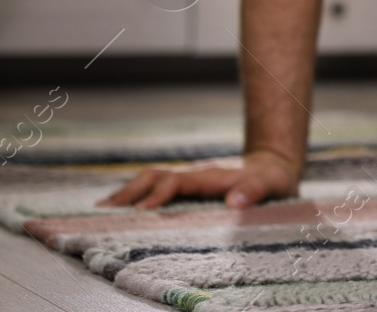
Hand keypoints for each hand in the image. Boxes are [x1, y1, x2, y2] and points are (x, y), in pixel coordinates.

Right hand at [97, 148, 300, 209]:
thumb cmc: (272, 179)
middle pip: (154, 176)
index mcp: (209, 175)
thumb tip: (234, 202)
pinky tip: (122, 207)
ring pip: (151, 179)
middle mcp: (194, 174)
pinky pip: (156, 186)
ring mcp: (189, 178)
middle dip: (129, 191)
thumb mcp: (271, 185)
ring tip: (101, 209)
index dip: (158, 194)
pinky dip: (136, 194)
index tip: (141, 211)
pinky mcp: (188, 184)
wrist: (275, 165)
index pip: (176, 181)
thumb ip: (255, 191)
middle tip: (103, 211)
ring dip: (127, 192)